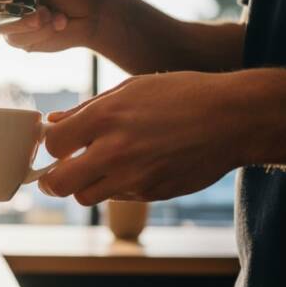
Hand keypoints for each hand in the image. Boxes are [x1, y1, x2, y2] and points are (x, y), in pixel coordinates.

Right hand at [0, 0, 112, 51]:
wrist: (96, 16)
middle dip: (15, 10)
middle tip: (42, 12)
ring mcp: (12, 15)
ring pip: (5, 26)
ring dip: (33, 25)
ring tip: (54, 17)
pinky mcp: (20, 36)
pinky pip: (18, 40)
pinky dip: (41, 34)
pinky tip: (57, 24)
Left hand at [39, 72, 252, 204]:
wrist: (233, 118)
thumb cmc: (181, 95)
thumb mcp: (131, 88)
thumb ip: (86, 109)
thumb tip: (53, 123)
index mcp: (105, 117)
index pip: (53, 145)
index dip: (52, 146)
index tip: (60, 144)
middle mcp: (115, 151)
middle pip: (60, 184)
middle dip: (52, 180)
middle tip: (57, 173)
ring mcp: (134, 177)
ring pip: (86, 197)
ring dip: (84, 186)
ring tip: (96, 169)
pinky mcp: (151, 193)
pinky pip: (118, 198)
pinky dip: (115, 187)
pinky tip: (132, 168)